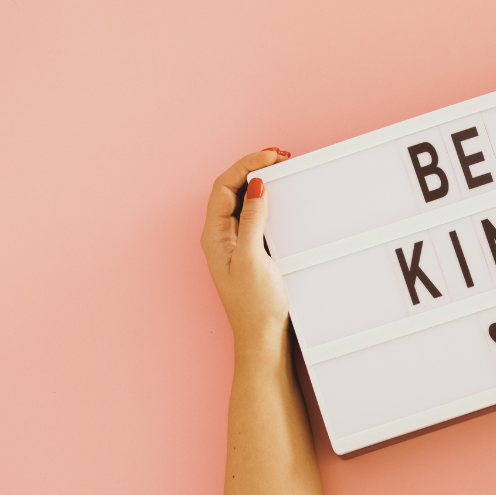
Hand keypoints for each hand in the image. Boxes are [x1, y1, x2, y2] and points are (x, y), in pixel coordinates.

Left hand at [201, 149, 290, 349]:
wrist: (262, 337)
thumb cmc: (254, 305)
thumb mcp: (254, 257)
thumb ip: (254, 219)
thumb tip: (257, 185)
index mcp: (214, 235)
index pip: (224, 185)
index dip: (246, 165)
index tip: (271, 156)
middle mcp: (221, 235)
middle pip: (232, 188)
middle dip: (254, 167)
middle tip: (280, 157)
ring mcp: (236, 242)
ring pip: (243, 199)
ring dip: (261, 181)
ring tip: (281, 169)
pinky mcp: (251, 250)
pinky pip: (255, 215)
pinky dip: (267, 200)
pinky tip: (281, 197)